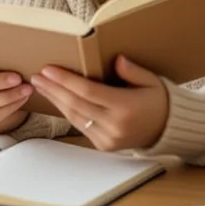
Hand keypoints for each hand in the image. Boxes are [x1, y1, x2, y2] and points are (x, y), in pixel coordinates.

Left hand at [29, 55, 168, 151]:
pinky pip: (80, 125)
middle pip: (76, 104)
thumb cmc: (158, 100)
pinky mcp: (103, 145)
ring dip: (55, 100)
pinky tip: (56, 99)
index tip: (48, 70)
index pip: (88, 92)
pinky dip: (66, 111)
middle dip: (53, 89)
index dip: (66, 80)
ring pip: (74, 116)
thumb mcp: (151, 80)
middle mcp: (115, 126)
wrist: (168, 130)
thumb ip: (132, 71)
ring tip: (41, 85)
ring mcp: (108, 139)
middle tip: (36, 76)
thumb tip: (116, 60)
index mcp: (126, 108)